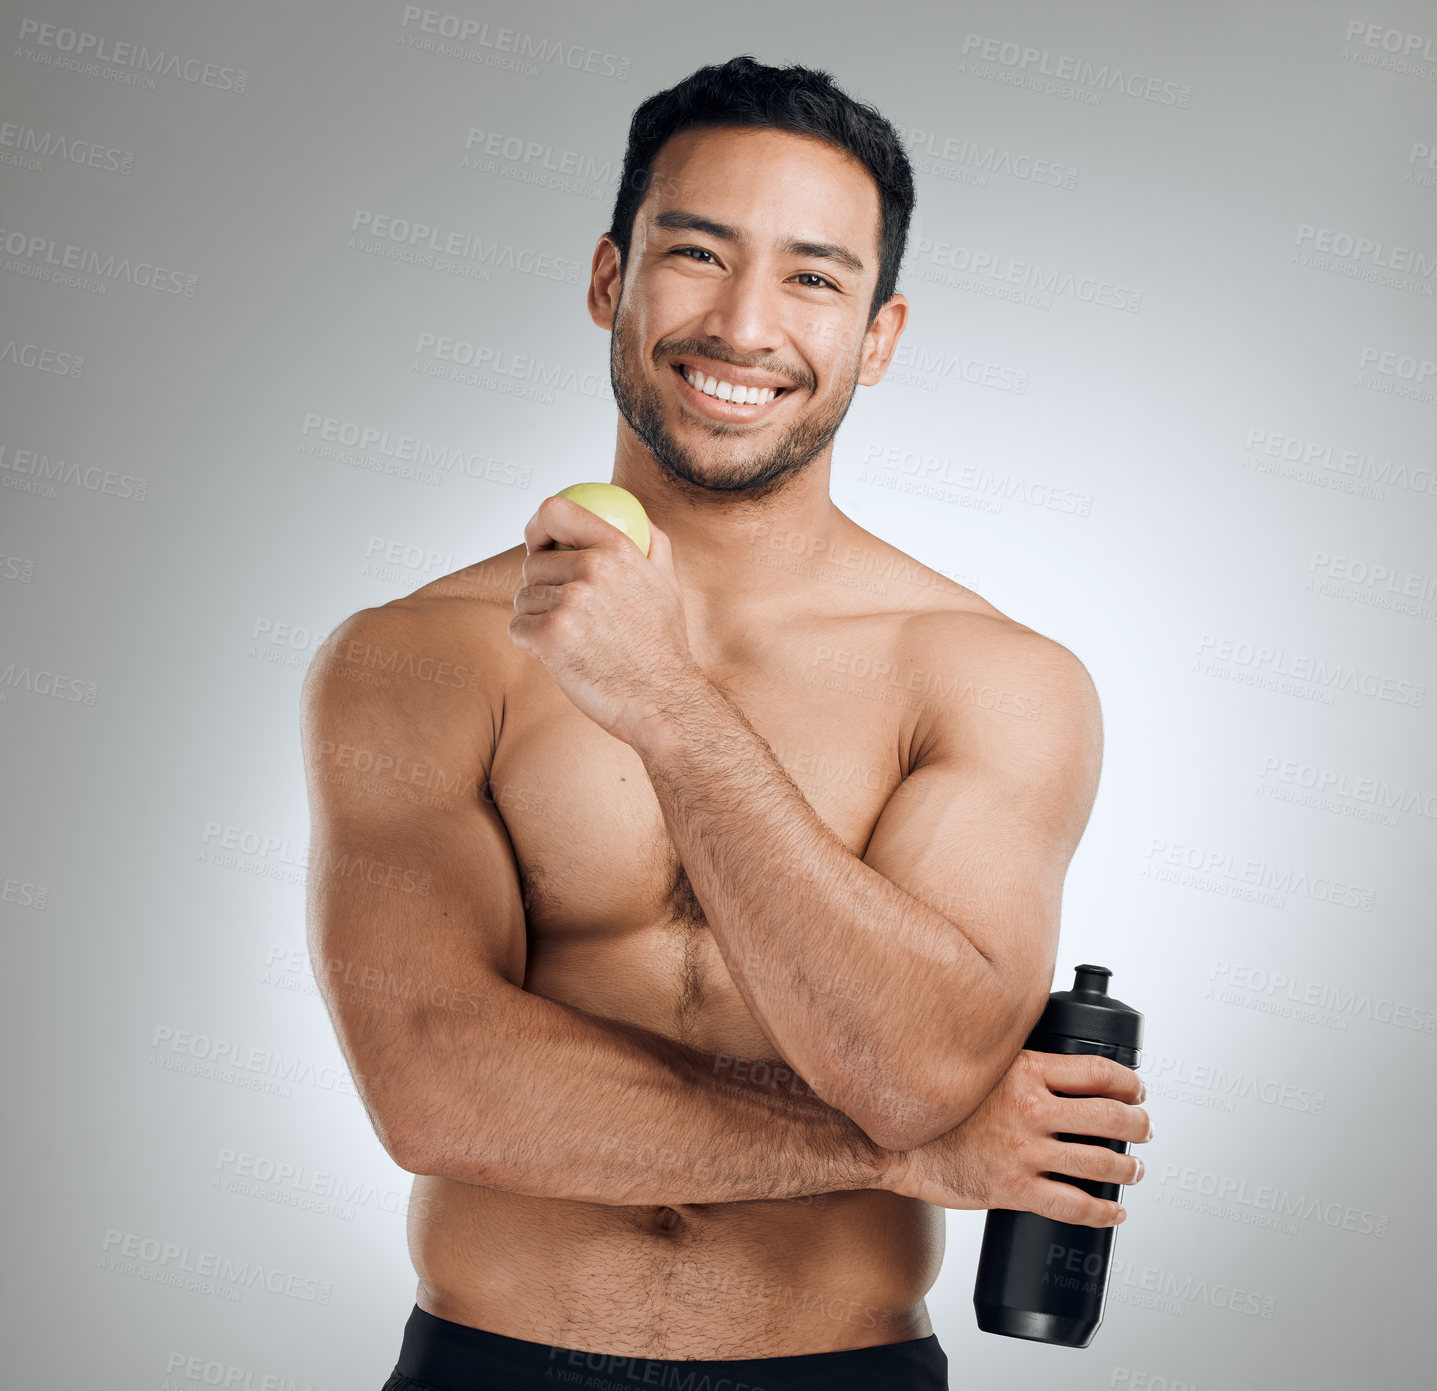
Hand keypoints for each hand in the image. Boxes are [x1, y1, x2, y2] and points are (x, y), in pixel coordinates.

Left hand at [509, 494, 704, 744]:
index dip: (538, 525)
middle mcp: (591, 569)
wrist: (664, 701)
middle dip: (542, 589)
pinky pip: (517, 628)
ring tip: (574, 642)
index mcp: (617, 549)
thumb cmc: (663, 648)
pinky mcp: (550, 635)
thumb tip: (639, 518)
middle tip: (569, 617)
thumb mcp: (668, 585)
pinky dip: (531, 646)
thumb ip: (653, 546)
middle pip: (533, 564)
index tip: (539, 544)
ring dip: (538, 621)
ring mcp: (569, 602)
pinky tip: (562, 658)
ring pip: (523, 599)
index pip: (556, 510)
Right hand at [884, 1050, 1150, 1227]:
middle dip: (1138, 1125)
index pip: (1096, 1071)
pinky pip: (1074, 1206)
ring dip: (1127, 1168)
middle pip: (1109, 1116)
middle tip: (1143, 1128)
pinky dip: (1103, 1213)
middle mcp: (1029, 1108)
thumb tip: (1056, 1068)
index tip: (1137, 1088)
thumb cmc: (937, 1104)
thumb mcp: (978, 1067)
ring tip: (1133, 1169)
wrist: (896, 1142)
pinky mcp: (1014, 1190)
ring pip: (1100, 1163)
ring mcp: (1023, 1151)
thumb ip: (1018, 1066)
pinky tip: (1112, 1212)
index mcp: (1023, 1070)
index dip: (1128, 1082)